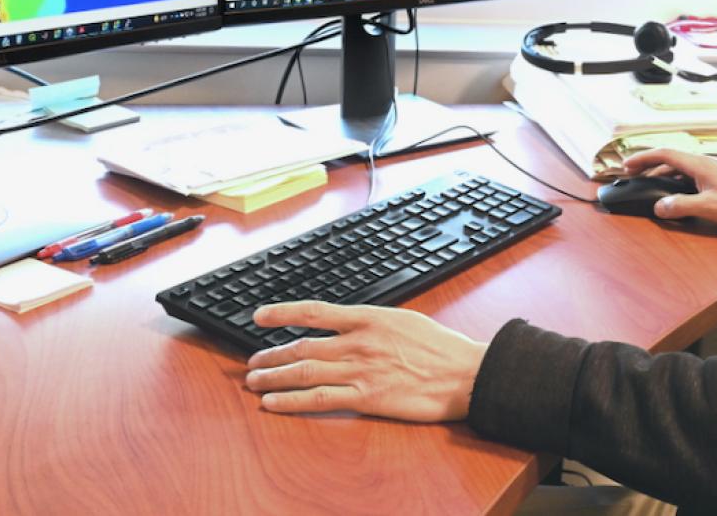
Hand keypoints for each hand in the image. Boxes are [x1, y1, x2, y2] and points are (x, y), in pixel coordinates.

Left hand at [244, 300, 487, 421]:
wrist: (464, 373)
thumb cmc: (442, 348)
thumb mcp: (405, 320)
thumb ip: (375, 323)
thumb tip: (352, 325)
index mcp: (369, 318)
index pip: (314, 312)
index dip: (282, 313)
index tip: (260, 316)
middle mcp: (358, 342)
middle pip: (302, 346)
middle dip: (271, 355)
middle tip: (252, 363)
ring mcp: (360, 370)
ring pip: (304, 371)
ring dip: (274, 376)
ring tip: (254, 382)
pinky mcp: (366, 397)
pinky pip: (319, 399)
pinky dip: (291, 401)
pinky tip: (273, 403)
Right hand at [621, 148, 716, 225]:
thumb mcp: (709, 207)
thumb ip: (681, 206)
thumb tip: (659, 207)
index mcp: (699, 165)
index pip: (664, 154)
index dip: (642, 158)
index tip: (626, 165)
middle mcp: (703, 163)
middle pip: (669, 159)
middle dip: (647, 164)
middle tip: (631, 173)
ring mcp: (710, 169)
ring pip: (679, 167)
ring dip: (661, 173)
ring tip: (647, 182)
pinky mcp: (716, 178)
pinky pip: (688, 174)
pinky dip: (674, 179)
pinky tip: (673, 191)